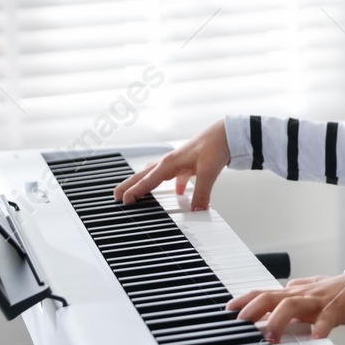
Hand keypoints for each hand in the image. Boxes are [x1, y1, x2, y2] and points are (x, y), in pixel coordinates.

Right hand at [112, 119, 229, 210]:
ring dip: (145, 183)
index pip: (147, 180)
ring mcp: (178, 162)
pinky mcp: (188, 164)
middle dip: (129, 186)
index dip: (135, 191)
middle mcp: (170, 162)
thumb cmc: (215, 145)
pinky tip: (178, 193)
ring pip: (155, 175)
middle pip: (144, 176)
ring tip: (137, 193)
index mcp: (169, 162)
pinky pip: (175, 176)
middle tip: (116, 196)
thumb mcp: (208, 172)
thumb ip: (201, 193)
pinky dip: (172, 185)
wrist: (228, 134)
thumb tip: (197, 210)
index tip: (124, 200)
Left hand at [227, 274, 344, 341]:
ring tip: (271, 336)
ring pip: (293, 305)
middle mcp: (302, 295)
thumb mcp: (314, 287)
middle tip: (241, 324)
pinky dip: (320, 328)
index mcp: (295, 292)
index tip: (229, 309)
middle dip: (253, 310)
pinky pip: (326, 319)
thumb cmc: (340, 290)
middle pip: (271, 297)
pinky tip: (315, 338)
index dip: (245, 300)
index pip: (264, 293)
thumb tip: (283, 287)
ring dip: (278, 320)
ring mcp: (318, 301)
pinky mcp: (336, 309)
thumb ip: (298, 288)